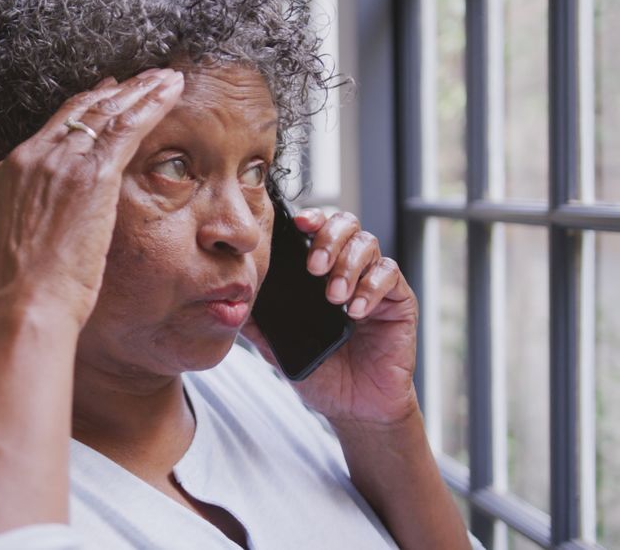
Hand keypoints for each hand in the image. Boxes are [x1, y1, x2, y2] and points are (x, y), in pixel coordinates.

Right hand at [0, 69, 184, 325]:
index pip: (50, 130)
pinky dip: (152, 104)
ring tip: (166, 77)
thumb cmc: (13, 294)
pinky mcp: (93, 175)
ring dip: (140, 90)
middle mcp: (28, 158)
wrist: (21, 309)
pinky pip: (128, 126)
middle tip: (141, 78)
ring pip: (106, 111)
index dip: (81, 110)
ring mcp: (60, 163)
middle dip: (114, 92)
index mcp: (4, 174)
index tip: (103, 97)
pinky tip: (171, 91)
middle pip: (79, 111)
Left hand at [242, 209, 418, 426]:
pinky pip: (390, 276)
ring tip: (333, 297)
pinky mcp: (399, 302)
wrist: (354, 408)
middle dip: (329, 238)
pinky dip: (371, 288)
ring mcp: (375, 283)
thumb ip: (258, 322)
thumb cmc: (320, 372)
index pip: (317, 229)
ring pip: (369, 244)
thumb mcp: (279, 347)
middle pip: (347, 224)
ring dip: (348, 265)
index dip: (309, 219)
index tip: (297, 224)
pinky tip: (354, 311)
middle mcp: (349, 269)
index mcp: (319, 272)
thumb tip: (228, 300)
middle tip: (314, 267)